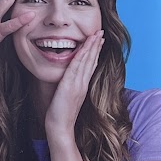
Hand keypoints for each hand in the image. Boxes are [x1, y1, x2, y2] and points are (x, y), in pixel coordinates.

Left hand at [43, 29, 104, 147]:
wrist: (60, 127)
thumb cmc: (60, 114)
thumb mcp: (66, 97)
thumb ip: (69, 87)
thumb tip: (67, 80)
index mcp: (82, 86)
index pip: (90, 65)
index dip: (95, 52)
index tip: (98, 41)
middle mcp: (82, 84)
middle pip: (91, 61)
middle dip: (96, 46)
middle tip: (100, 33)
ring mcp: (78, 85)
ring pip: (86, 62)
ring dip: (91, 47)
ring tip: (96, 35)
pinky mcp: (70, 86)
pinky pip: (76, 67)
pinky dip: (81, 56)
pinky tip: (84, 47)